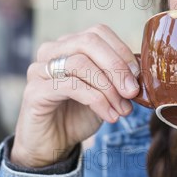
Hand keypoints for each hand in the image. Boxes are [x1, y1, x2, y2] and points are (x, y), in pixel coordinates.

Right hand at [11, 24, 139, 167]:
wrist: (52, 144)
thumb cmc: (78, 114)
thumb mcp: (105, 92)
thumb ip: (118, 77)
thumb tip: (142, 71)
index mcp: (69, 45)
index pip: (98, 32)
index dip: (121, 51)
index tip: (137, 76)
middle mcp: (51, 51)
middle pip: (89, 42)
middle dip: (116, 67)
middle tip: (132, 91)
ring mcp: (39, 69)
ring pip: (80, 63)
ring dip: (108, 88)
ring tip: (122, 109)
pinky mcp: (34, 91)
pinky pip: (70, 86)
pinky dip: (97, 100)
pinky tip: (109, 116)